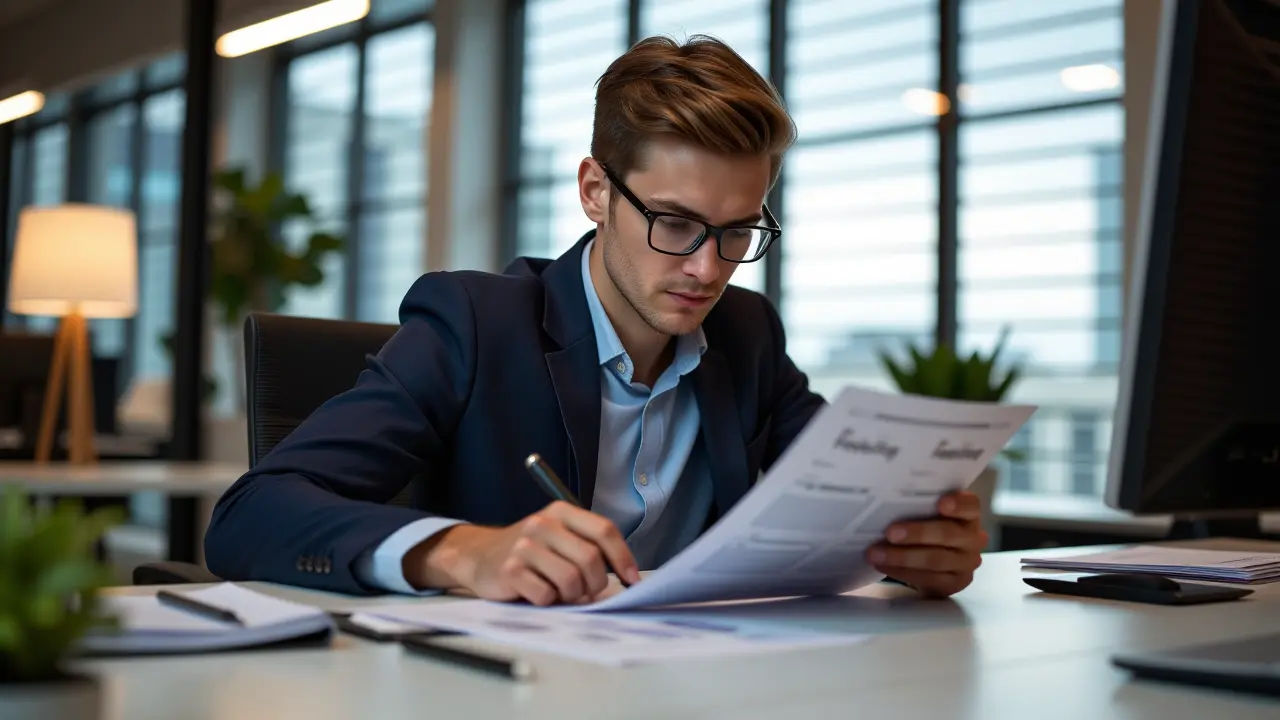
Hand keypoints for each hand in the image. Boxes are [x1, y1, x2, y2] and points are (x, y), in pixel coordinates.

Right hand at [406, 501, 640, 605]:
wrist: (480, 556)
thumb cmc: (531, 551)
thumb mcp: (559, 536)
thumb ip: (588, 546)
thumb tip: (627, 575)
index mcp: (561, 511)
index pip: (604, 530)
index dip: (623, 558)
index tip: (633, 580)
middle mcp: (543, 523)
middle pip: (591, 559)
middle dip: (596, 584)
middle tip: (587, 592)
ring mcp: (525, 546)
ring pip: (571, 581)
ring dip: (571, 595)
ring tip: (560, 592)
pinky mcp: (510, 570)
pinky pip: (546, 595)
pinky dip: (548, 601)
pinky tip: (538, 593)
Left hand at [866, 491, 986, 597]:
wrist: (933, 562)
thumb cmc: (927, 527)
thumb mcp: (928, 513)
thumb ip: (918, 506)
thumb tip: (885, 499)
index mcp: (968, 515)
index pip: (970, 505)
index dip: (958, 504)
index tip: (941, 504)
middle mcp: (973, 539)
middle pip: (948, 534)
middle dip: (917, 533)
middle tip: (890, 533)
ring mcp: (967, 563)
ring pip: (936, 560)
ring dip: (902, 557)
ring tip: (875, 554)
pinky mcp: (955, 584)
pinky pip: (928, 579)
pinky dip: (902, 572)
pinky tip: (883, 566)